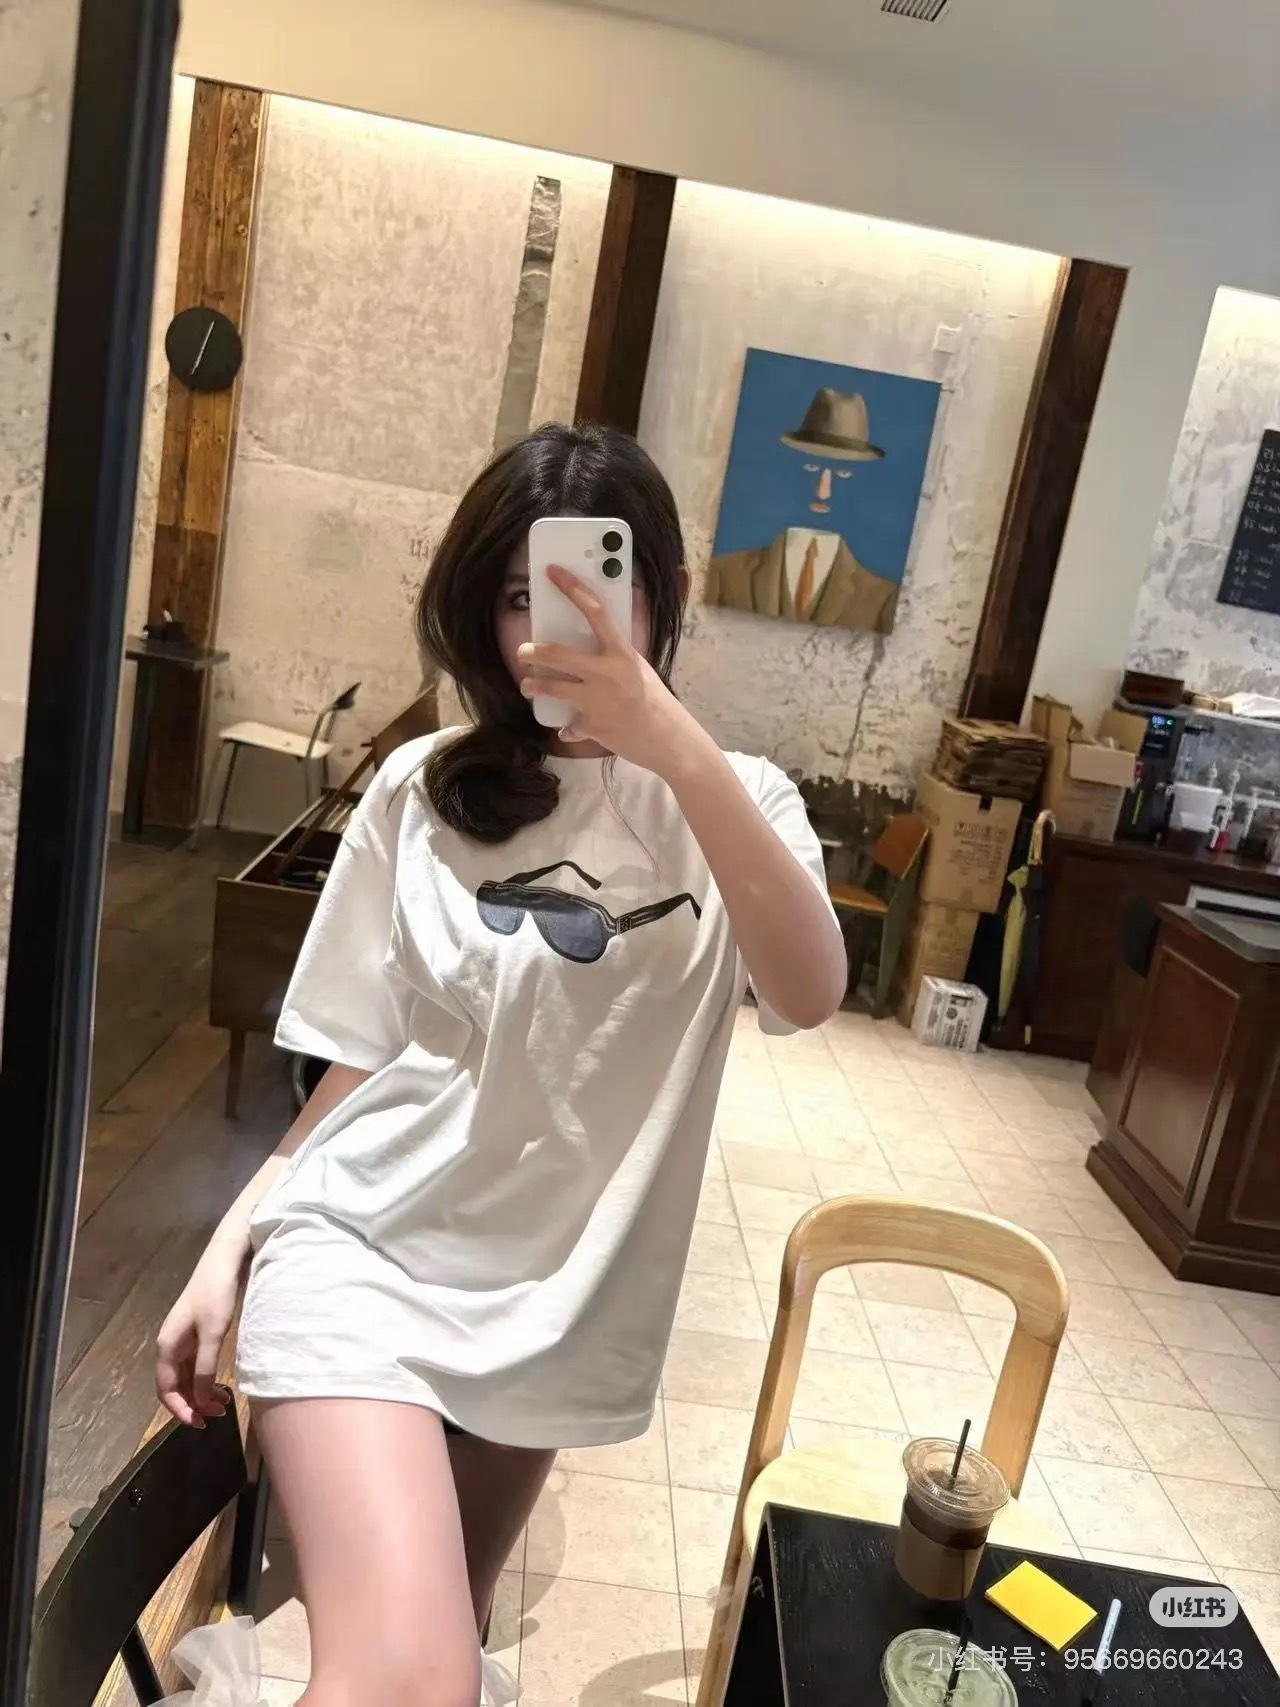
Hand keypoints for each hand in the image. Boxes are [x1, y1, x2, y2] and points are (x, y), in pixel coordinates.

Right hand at [155, 1240, 243, 1426]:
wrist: (225, 1259)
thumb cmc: (217, 1294)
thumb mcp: (213, 1334)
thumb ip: (205, 1368)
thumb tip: (200, 1401)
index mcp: (167, 1346)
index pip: (166, 1389)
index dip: (179, 1410)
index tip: (198, 1424)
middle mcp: (171, 1345)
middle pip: (176, 1385)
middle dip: (193, 1403)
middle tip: (217, 1416)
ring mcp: (184, 1339)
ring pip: (188, 1376)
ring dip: (202, 1392)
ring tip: (223, 1404)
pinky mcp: (197, 1333)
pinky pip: (197, 1365)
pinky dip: (207, 1378)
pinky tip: (222, 1384)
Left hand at [518, 566, 707, 778]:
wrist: (667, 739)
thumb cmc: (655, 701)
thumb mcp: (638, 669)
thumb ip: (614, 657)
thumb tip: (592, 646)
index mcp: (621, 652)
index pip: (595, 612)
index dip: (572, 589)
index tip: (552, 573)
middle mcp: (606, 672)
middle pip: (559, 654)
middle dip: (533, 652)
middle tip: (522, 651)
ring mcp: (596, 700)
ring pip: (552, 687)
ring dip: (533, 685)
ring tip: (527, 685)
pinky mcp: (591, 725)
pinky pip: (569, 725)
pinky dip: (569, 728)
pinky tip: (568, 729)